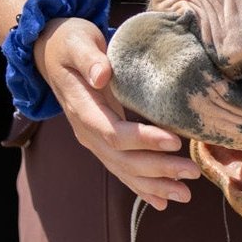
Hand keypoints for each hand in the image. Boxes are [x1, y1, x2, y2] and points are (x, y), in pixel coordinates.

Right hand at [38, 17, 201, 210]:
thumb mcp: (78, 41)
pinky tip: (161, 201)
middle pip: (123, 159)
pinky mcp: (101, 140)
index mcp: (83, 108)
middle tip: (192, 172)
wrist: (50, 51)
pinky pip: (121, 168)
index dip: (144, 139)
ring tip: (185, 195)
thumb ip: (90, 59)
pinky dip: (141, 186)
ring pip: (123, 170)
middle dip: (158, 168)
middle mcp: (86, 131)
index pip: (114, 132)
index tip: (175, 141)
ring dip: (154, 184)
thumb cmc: (70, 41)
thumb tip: (102, 75)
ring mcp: (92, 139)